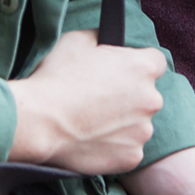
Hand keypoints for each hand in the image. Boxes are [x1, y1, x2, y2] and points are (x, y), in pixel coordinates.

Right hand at [8, 29, 165, 173]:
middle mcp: (150, 99)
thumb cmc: (56, 79)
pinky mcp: (131, 157)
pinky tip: (93, 140)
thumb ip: (101, 36)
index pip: (155, 62)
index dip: (137, 66)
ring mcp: (142, 130)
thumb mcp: (77, 41)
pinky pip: (129, 149)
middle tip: (100, 100)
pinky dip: (115, 147)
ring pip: (139, 124)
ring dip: (123, 123)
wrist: (38, 122)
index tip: (121, 73)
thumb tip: (105, 38)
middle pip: (147, 95)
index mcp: (141, 67)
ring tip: (93, 123)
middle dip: (130, 96)